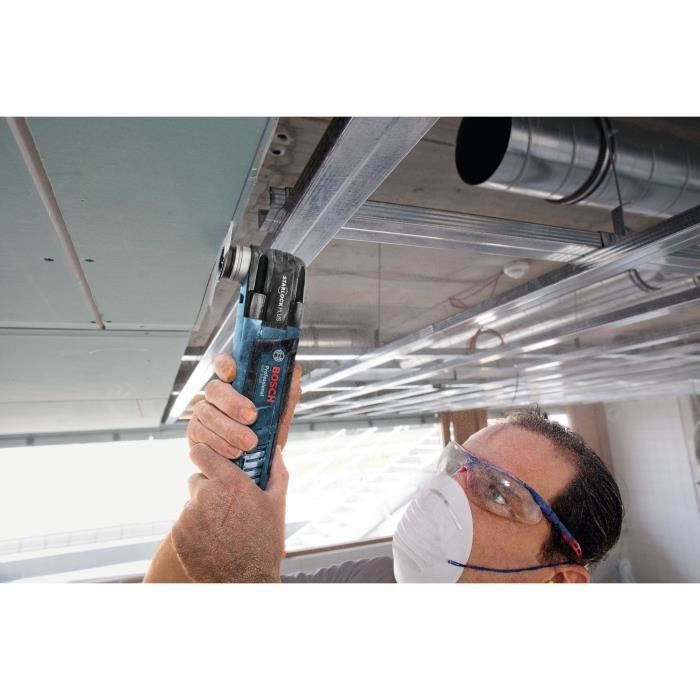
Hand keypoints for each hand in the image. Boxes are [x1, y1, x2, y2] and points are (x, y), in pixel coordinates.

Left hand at [171, 443, 288, 581]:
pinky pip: (183, 525)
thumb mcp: (277, 504)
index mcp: (230, 483)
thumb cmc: (265, 542)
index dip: (205, 455)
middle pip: (197, 479)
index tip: (210, 461)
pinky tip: (211, 541)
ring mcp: (189, 517)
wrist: (246, 581)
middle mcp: (206, 496)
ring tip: (221, 529)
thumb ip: (276, 472)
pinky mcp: (178, 536)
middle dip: (208, 488)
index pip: (201, 452)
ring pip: (191, 504)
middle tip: (225, 505)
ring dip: (202, 511)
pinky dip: (194, 530)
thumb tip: (276, 451)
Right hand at [187, 354, 301, 458]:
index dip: (224, 365)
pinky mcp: (195, 434)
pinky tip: (233, 453)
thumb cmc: (267, 432)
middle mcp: (216, 395)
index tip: (232, 375)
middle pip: (214, 389)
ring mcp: (203, 413)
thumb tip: (295, 369)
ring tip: (248, 444)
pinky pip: (199, 435)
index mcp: (236, 383)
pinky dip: (218, 445)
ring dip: (228, 429)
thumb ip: (287, 392)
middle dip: (232, 403)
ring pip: (206, 414)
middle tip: (252, 417)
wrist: (258, 463)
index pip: (224, 363)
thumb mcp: (281, 413)